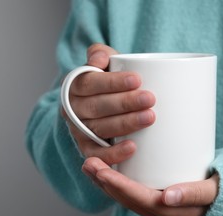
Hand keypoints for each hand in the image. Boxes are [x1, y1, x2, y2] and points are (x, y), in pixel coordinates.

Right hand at [61, 43, 155, 164]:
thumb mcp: (104, 63)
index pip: (89, 83)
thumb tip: (100, 59)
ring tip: (150, 117)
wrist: (101, 106)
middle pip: (96, 107)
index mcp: (73, 86)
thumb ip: (100, 54)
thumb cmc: (108, 82)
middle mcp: (72, 110)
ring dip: (126, 124)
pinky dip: (114, 153)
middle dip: (125, 103)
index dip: (112, 82)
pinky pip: (97, 154)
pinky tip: (132, 147)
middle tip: (150, 99)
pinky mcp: (87, 149)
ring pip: (99, 129)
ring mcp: (79, 131)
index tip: (137, 79)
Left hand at [83, 157, 218, 215]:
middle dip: (105, 182)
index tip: (102, 173)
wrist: (221, 197)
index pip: (139, 200)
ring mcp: (153, 203)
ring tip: (89, 164)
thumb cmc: (217, 191)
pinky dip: (113, 180)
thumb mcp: (210, 191)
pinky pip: (128, 190)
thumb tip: (168, 196)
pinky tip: (102, 168)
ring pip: (124, 195)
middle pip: (126, 198)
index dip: (120, 187)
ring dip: (104, 181)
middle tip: (89, 163)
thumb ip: (193, 193)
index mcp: (170, 210)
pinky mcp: (151, 194)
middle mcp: (158, 210)